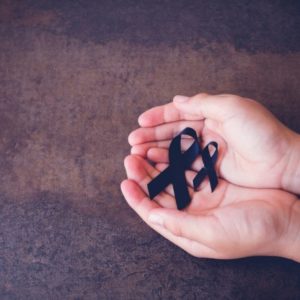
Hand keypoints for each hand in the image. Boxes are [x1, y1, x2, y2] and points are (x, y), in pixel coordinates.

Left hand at [121, 155, 299, 260]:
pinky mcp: (213, 184)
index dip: (137, 198)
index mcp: (187, 229)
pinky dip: (177, 161)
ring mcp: (202, 197)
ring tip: (144, 150)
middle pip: (159, 193)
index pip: (153, 213)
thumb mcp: (213, 234)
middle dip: (143, 176)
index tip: (125, 182)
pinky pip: (189, 170)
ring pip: (171, 179)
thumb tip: (150, 215)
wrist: (286, 219)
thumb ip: (180, 225)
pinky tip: (168, 150)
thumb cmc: (251, 232)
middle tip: (131, 157)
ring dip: (157, 166)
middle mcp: (191, 213)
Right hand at [128, 94, 299, 193]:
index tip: (140, 122)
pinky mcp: (210, 169)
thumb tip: (177, 100)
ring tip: (138, 154)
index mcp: (212, 114)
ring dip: (156, 150)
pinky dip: (169, 164)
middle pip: (173, 132)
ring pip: (175, 149)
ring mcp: (207, 151)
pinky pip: (184, 165)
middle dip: (152, 135)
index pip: (179, 113)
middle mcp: (207, 131)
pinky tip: (156, 164)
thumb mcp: (233, 108)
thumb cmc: (261, 133)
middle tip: (133, 142)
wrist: (282, 163)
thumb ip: (204, 103)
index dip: (158, 116)